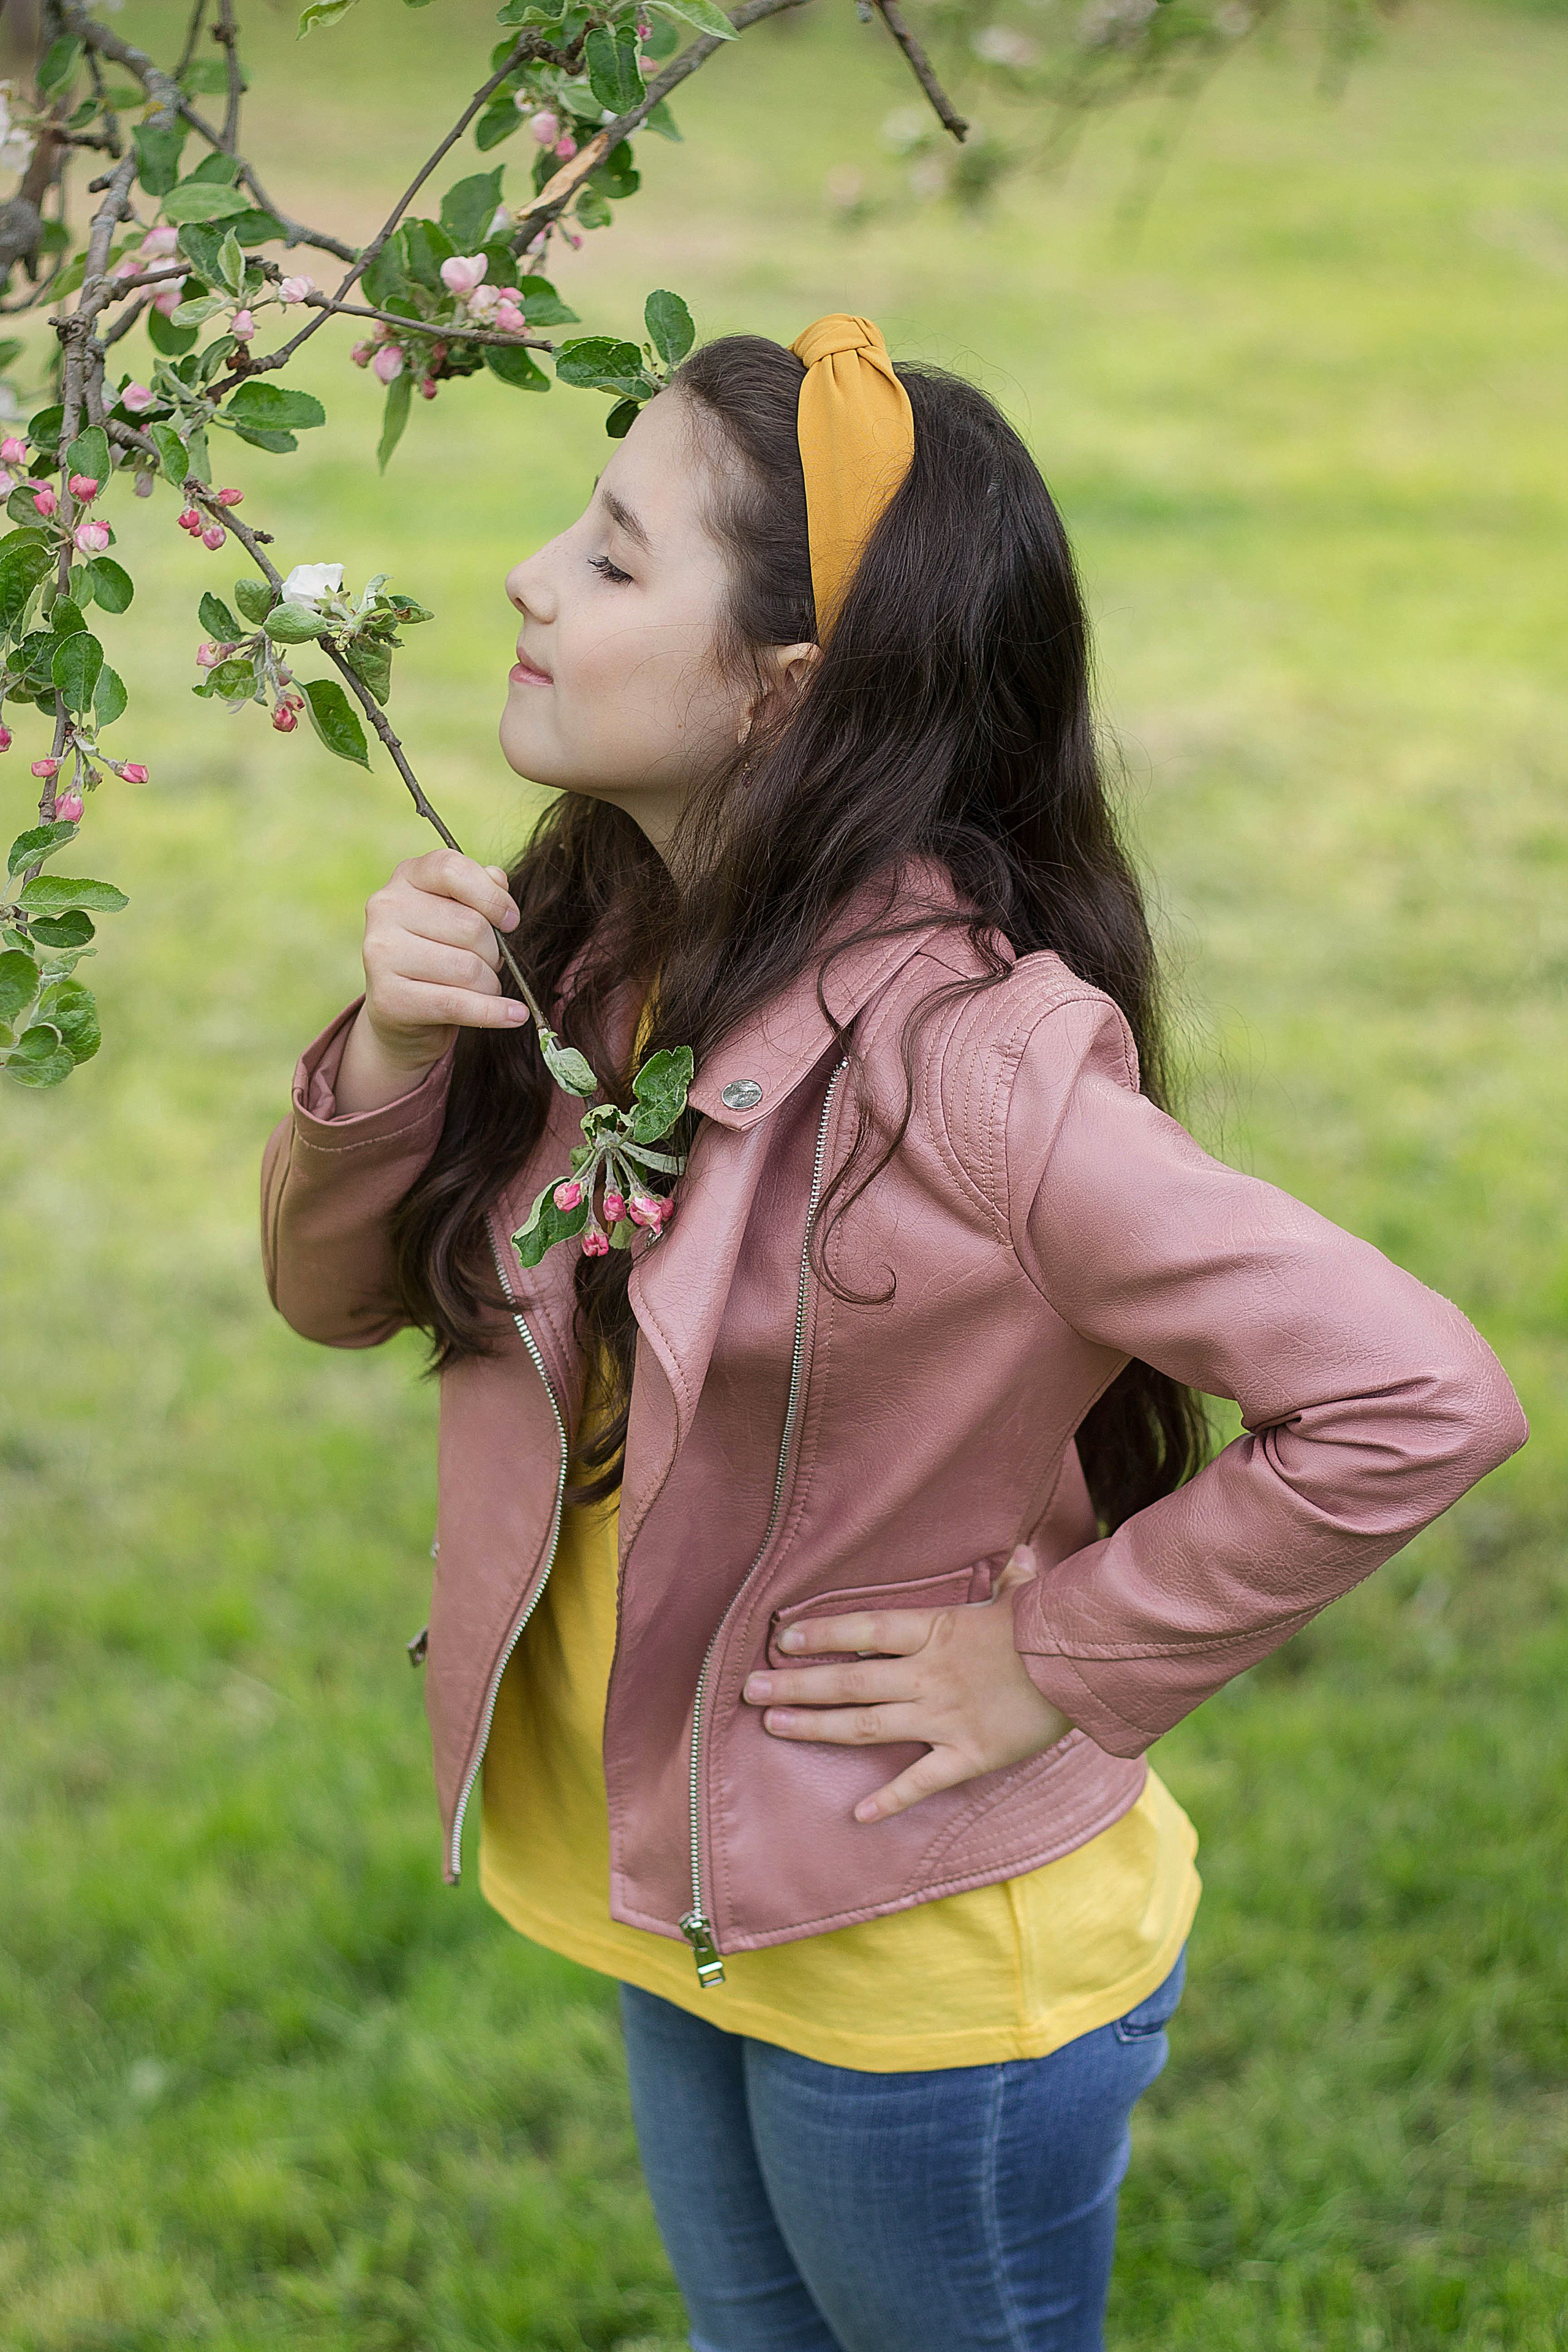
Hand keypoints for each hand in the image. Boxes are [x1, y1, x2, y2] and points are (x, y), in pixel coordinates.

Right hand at [335, 849, 526, 1112]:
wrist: (402, 1011)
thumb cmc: (440, 951)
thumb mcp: (459, 912)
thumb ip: (481, 889)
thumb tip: (497, 879)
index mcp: (407, 877)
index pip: (452, 869)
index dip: (491, 896)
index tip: (510, 922)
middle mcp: (386, 908)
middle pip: (470, 926)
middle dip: (494, 952)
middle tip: (488, 964)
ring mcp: (381, 953)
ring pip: (468, 968)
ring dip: (491, 985)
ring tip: (483, 988)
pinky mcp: (388, 998)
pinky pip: (457, 1004)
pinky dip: (494, 1013)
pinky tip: (515, 1015)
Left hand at [741, 1546, 1072, 1823]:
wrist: (1087, 1668)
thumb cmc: (1052, 1629)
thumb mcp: (1025, 1598)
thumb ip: (1012, 1581)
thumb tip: (1021, 1554)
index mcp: (936, 1631)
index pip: (863, 1630)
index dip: (819, 1633)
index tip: (781, 1638)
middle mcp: (928, 1675)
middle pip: (849, 1679)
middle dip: (796, 1685)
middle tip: (749, 1691)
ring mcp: (944, 1717)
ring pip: (867, 1724)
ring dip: (817, 1727)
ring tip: (774, 1728)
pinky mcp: (968, 1755)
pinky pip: (921, 1781)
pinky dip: (889, 1799)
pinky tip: (857, 1814)